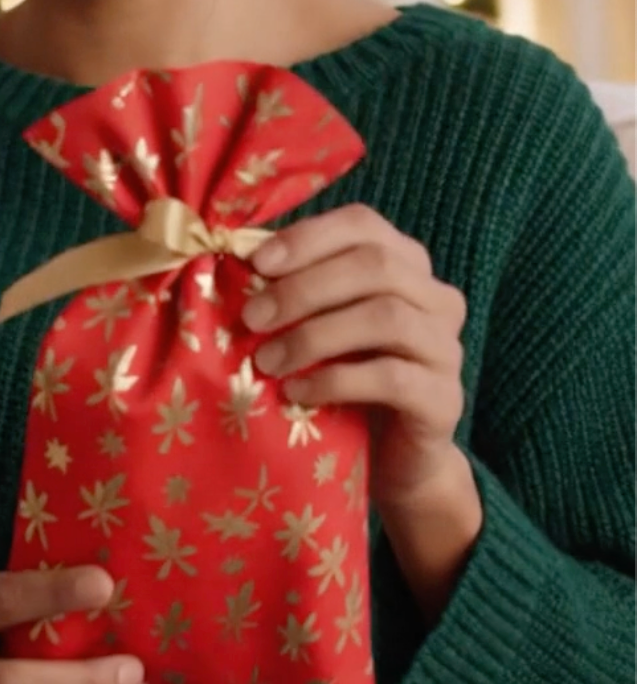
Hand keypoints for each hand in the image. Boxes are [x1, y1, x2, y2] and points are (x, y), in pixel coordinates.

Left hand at [246, 204, 467, 509]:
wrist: (391, 458)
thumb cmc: (347, 378)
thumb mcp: (321, 324)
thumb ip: (296, 288)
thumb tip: (237, 259)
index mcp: (407, 264)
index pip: (363, 225)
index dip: (309, 237)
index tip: (257, 263)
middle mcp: (436, 297)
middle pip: (375, 266)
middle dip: (304, 288)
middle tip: (252, 319)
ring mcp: (446, 347)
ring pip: (386, 317)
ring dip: (314, 336)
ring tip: (267, 361)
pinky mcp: (445, 399)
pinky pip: (392, 377)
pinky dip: (335, 380)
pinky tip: (297, 393)